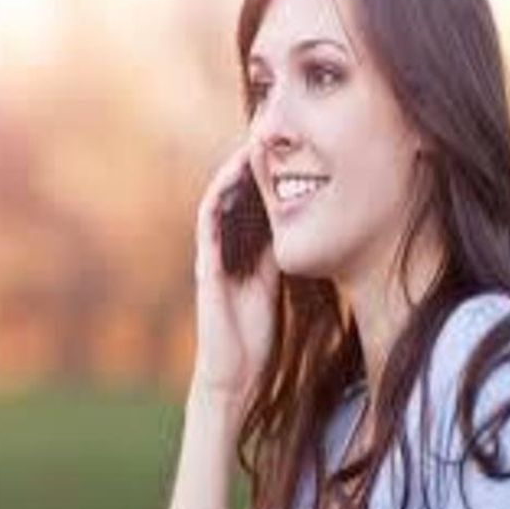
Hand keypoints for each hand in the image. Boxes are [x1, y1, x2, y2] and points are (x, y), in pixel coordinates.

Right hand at [191, 137, 278, 432]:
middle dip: (251, 166)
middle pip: (236, 197)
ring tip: (251, 144)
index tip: (291, 149)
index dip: (269, 177)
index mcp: (244, 254)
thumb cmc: (254, 337)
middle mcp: (225, 249)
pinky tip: (231, 175)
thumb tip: (304, 226)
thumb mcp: (274, 286)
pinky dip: (218, 197)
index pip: (255, 205)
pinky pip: (208, 223)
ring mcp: (211, 255)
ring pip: (220, 202)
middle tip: (269, 133)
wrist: (236, 376)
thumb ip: (277, 257)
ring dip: (232, 173)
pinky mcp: (205, 266)